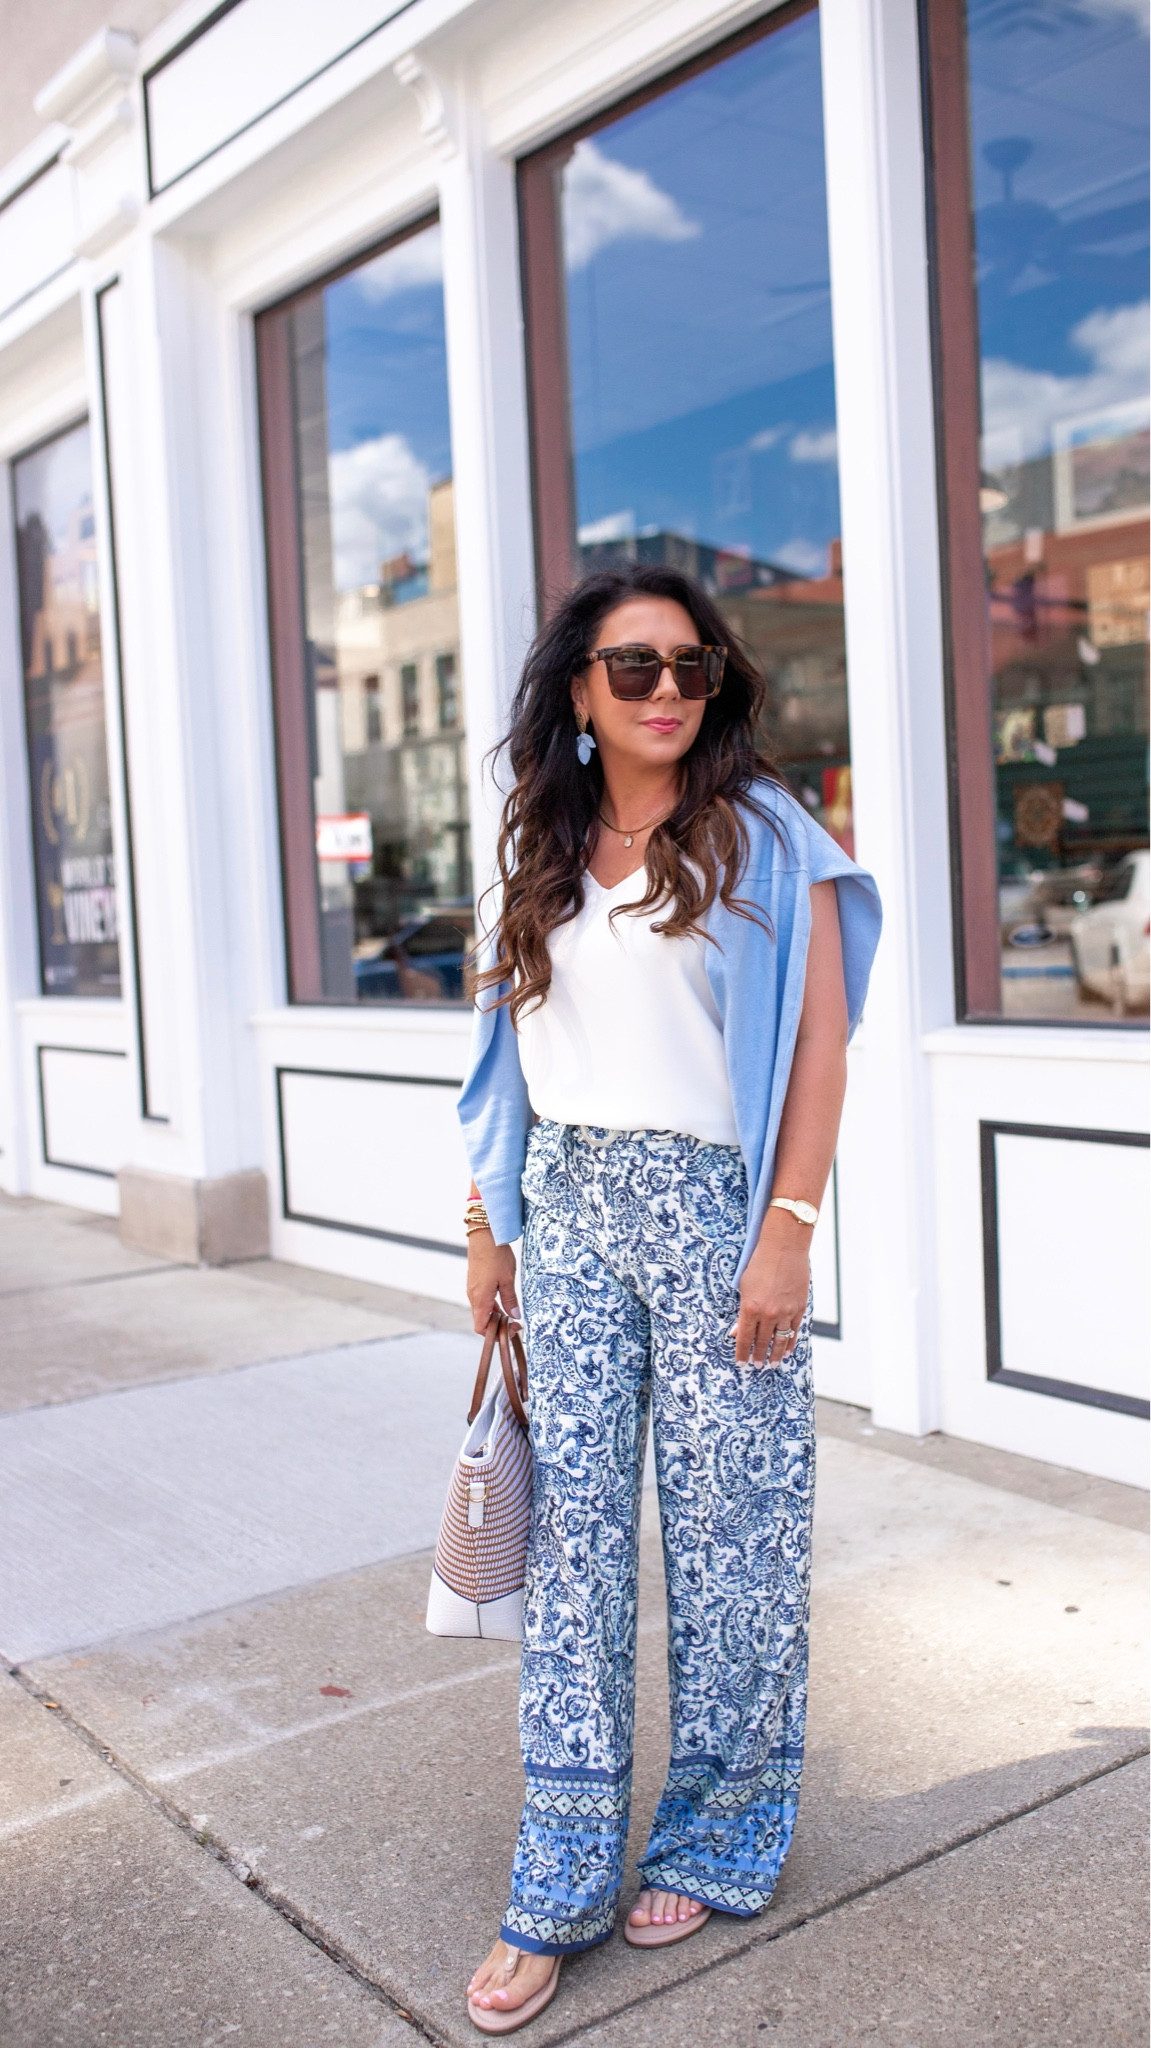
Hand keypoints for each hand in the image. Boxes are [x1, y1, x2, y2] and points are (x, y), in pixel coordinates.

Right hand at [466, 1231, 519, 1334]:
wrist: (484, 1235)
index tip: (510, 1330)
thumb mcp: (508, 1279)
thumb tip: (514, 1315)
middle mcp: (473, 1296)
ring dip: (496, 1315)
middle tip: (515, 1323)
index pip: (480, 1328)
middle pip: (482, 1320)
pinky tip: (504, 1300)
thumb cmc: (495, 1256)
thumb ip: (510, 1300)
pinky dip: (492, 1305)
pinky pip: (482, 1300)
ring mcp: (472, 1289)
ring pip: (482, 1310)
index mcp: (480, 1299)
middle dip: (498, 1326)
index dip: (494, 1334)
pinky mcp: (474, 1282)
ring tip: (512, 1313)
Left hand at [732, 1213, 808, 1366]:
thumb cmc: (759, 1263)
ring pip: (780, 1340)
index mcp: (751, 1308)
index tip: (741, 1363)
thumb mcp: (743, 1286)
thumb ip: (742, 1311)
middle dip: (758, 1356)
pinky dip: (790, 1342)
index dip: (742, 1353)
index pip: (745, 1338)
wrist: (784, 1247)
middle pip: (762, 1342)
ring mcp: (786, 1312)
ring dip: (775, 1354)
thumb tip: (738, 1331)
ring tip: (772, 1364)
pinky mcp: (799, 1307)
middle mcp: (769, 1313)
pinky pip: (794, 1331)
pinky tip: (786, 1351)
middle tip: (756, 1366)